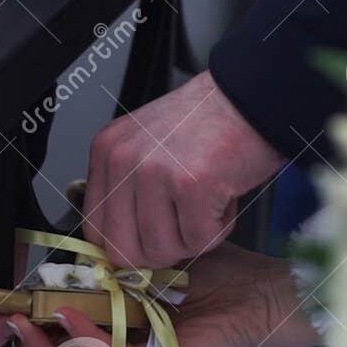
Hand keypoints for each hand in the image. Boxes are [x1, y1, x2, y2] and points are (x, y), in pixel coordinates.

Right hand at [3, 243, 318, 346]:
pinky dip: (85, 343)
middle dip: (24, 340)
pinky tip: (72, 320)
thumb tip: (76, 192)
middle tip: (6, 316)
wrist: (265, 290)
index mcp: (115, 315)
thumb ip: (113, 225)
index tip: (6, 296)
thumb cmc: (218, 267)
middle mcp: (122, 341)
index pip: (59, 328)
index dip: (29, 317)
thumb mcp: (153, 235)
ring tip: (27, 324)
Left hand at [84, 71, 285, 269]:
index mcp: (106, 153)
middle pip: (124, 251)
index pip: (95, 232)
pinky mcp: (190, 184)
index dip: (129, 248)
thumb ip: (128, 191)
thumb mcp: (147, 147)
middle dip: (161, 250)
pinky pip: (199, 240)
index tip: (153, 242)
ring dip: (194, 238)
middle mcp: (122, 160)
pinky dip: (220, 228)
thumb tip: (124, 250)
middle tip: (186, 226)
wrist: (251, 96)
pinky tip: (225, 196)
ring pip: (162, 250)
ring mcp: (153, 171)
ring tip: (208, 203)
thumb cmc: (207, 125)